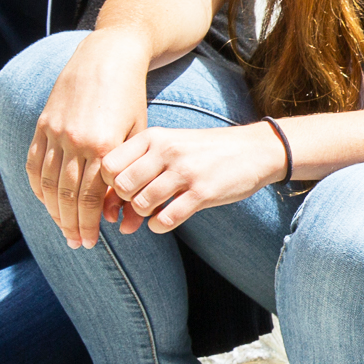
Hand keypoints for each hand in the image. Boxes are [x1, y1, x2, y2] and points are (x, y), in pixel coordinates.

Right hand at [28, 31, 154, 247]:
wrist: (108, 59)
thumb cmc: (130, 98)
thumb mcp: (138, 134)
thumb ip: (125, 170)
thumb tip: (115, 210)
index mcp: (105, 146)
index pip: (94, 198)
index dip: (92, 222)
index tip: (92, 241)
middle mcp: (76, 142)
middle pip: (69, 196)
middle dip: (73, 225)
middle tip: (77, 244)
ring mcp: (55, 133)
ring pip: (49, 184)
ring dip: (54, 212)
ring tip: (63, 231)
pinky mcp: (42, 125)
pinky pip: (34, 164)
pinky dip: (38, 187)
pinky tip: (46, 203)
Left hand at [101, 122, 287, 234]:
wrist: (254, 149)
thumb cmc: (205, 151)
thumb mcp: (172, 144)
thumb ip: (142, 166)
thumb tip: (112, 209)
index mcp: (155, 137)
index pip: (109, 164)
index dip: (109, 183)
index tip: (123, 190)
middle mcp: (167, 151)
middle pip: (122, 186)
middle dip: (125, 201)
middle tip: (138, 202)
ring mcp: (186, 171)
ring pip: (142, 204)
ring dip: (143, 215)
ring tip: (154, 210)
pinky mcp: (204, 192)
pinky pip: (166, 219)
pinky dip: (159, 226)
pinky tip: (165, 220)